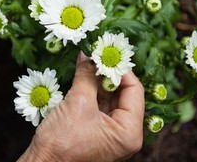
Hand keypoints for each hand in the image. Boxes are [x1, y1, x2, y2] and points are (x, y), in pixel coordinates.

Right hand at [19, 52, 144, 161]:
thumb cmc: (61, 142)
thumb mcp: (78, 102)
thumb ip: (87, 75)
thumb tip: (88, 54)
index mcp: (129, 132)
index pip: (134, 90)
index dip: (120, 70)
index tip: (107, 54)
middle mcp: (124, 134)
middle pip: (122, 94)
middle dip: (108, 74)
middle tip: (96, 55)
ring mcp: (110, 134)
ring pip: (109, 98)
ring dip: (98, 80)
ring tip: (88, 62)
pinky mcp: (96, 131)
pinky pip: (98, 106)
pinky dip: (91, 90)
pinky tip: (83, 75)